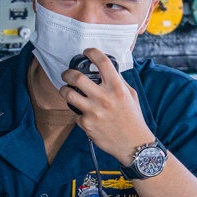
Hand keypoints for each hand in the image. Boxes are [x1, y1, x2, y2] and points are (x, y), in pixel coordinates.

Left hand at [59, 47, 153, 161]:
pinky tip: (83, 113)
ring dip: (64, 89)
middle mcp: (104, 98)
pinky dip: (77, 112)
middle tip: (67, 74)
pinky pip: (75, 113)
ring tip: (65, 89)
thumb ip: (118, 81)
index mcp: (117, 88)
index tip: (87, 52)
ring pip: (68, 94)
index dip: (92, 52)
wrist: (133, 144)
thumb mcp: (131, 95)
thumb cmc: (133, 118)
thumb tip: (106, 69)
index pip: (103, 62)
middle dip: (68, 73)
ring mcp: (93, 111)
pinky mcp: (86, 124)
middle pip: (77, 77)